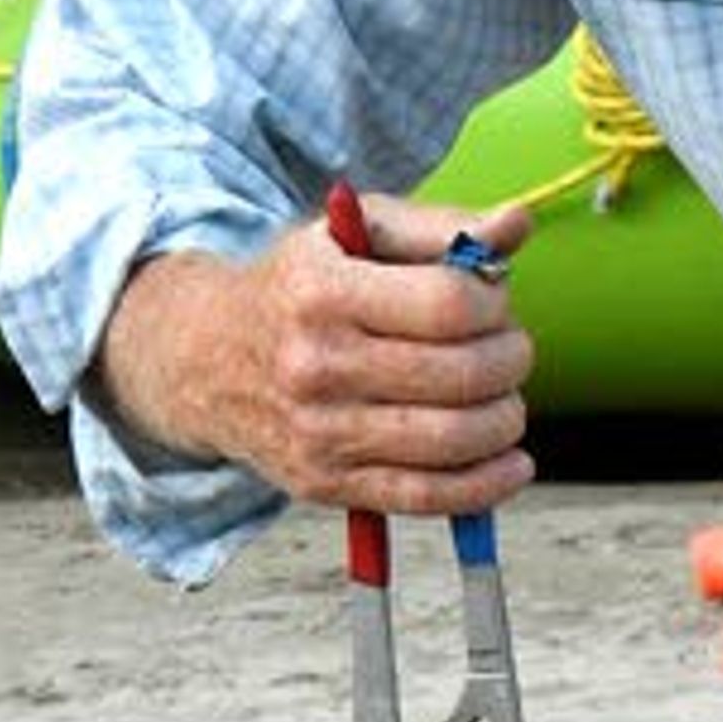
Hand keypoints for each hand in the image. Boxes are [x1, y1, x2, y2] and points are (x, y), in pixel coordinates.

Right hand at [101, 189, 536, 514]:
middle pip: (461, 375)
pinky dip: (485, 485)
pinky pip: (426, 496)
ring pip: (453, 439)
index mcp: (323, 292)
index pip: (449, 304)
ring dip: (504, 420)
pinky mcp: (325, 484)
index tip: (493, 302)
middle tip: (510, 351)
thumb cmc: (302, 288)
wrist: (206, 359)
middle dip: (510, 360)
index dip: (495, 304)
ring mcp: (319, 433)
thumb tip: (516, 225)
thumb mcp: (356, 235)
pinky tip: (512, 463)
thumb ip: (440, 228)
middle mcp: (317, 366)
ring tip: (503, 399)